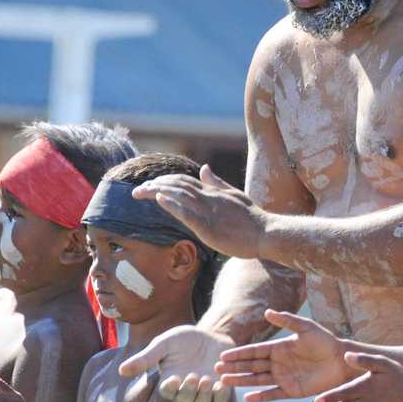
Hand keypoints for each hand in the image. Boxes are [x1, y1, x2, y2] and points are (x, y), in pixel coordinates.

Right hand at [118, 325, 234, 401]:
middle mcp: (186, 388)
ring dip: (204, 393)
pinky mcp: (221, 387)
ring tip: (206, 378)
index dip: (169, 389)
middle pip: (185, 399)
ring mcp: (204, 390)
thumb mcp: (164, 344)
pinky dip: (221, 394)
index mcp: (170, 380)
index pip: (167, 393)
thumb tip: (121, 370)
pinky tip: (221, 382)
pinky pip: (221, 400)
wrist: (212, 334)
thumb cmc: (184, 339)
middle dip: (188, 390)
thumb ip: (146, 358)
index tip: (172, 378)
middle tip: (193, 376)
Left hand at [132, 164, 269, 258]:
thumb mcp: (234, 195)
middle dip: (154, 186)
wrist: (266, 233)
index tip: (149, 186)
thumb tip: (203, 168)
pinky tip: (159, 199)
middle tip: (136, 191)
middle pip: (177, 186)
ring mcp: (209, 211)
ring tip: (140, 192)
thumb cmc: (252, 219)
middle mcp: (209, 198)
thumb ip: (217, 183)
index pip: (184, 182)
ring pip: (179, 195)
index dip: (164, 181)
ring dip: (157, 192)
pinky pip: (187, 213)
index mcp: (213, 192)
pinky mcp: (209, 226)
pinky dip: (172, 204)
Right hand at [216, 309, 354, 400]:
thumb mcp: (306, 328)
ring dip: (241, 381)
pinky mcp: (292, 391)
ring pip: (257, 380)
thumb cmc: (325, 341)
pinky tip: (248, 398)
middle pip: (251, 366)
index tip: (222, 356)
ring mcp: (284, 377)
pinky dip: (261, 396)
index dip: (238, 354)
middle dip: (234, 368)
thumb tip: (266, 311)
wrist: (342, 360)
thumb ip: (287, 320)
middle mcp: (278, 363)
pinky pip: (273, 394)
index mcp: (279, 348)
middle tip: (215, 371)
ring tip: (224, 382)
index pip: (254, 352)